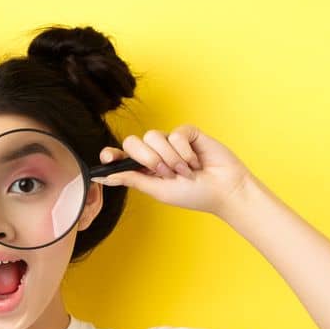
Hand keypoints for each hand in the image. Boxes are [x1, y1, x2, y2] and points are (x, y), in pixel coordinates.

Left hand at [92, 124, 251, 215]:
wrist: (224, 190)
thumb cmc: (195, 195)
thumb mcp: (159, 190)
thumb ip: (133, 180)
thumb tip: (105, 176)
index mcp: (146, 169)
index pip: (122, 155)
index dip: (112, 154)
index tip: (107, 158)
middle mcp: (157, 152)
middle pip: (134, 142)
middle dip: (147, 158)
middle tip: (165, 173)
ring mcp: (172, 142)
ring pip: (154, 136)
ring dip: (170, 157)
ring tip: (186, 171)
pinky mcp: (188, 134)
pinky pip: (175, 133)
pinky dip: (184, 151)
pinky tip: (196, 161)